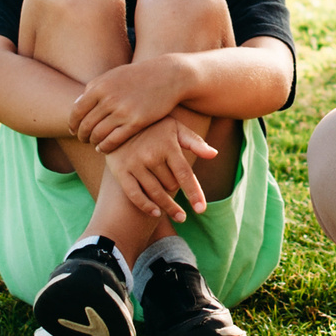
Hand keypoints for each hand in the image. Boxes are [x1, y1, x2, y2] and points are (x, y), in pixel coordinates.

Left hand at [69, 56, 188, 152]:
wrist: (168, 76)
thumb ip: (94, 88)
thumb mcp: (113, 76)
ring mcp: (123, 111)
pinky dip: (105, 147)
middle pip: (86, 125)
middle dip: (82, 135)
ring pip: (98, 135)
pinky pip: (114, 140)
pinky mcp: (136, 122)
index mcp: (100, 86)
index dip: (73, 124)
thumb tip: (76, 104)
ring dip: (93, 142)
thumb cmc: (138, 76)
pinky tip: (105, 147)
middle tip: (84, 139)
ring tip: (95, 144)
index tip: (73, 130)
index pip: (77, 111)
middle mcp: (109, 99)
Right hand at [104, 118, 218, 222]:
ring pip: (155, 192)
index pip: (185, 174)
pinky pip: (135, 195)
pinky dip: (146, 206)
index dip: (194, 193)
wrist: (121, 119)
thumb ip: (195, 142)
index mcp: (167, 145)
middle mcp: (151, 155)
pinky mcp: (120, 171)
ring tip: (180, 216)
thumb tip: (214, 154)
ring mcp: (134, 164)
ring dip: (168, 206)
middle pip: (170, 184)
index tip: (201, 209)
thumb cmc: (155, 126)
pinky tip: (156, 213)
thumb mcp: (176, 128)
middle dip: (176, 188)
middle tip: (177, 186)